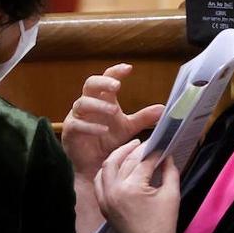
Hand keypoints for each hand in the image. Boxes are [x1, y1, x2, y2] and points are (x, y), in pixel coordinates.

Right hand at [61, 64, 163, 178]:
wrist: (95, 163)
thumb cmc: (109, 141)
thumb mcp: (129, 128)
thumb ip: (143, 118)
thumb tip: (163, 108)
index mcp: (102, 99)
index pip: (106, 79)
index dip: (115, 72)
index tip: (128, 68)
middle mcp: (88, 104)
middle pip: (90, 84)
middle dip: (102, 83)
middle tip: (117, 86)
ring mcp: (77, 116)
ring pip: (82, 103)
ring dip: (98, 105)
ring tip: (114, 111)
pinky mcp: (70, 131)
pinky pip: (77, 124)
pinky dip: (91, 127)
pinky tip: (103, 130)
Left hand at [94, 139, 180, 232]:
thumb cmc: (164, 222)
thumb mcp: (172, 193)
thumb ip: (170, 171)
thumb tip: (166, 155)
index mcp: (133, 188)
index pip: (143, 162)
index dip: (154, 152)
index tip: (160, 146)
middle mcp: (115, 190)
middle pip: (124, 161)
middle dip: (136, 150)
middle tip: (145, 143)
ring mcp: (105, 198)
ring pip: (107, 167)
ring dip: (117, 156)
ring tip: (129, 150)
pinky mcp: (102, 205)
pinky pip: (99, 181)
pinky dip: (107, 171)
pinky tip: (116, 165)